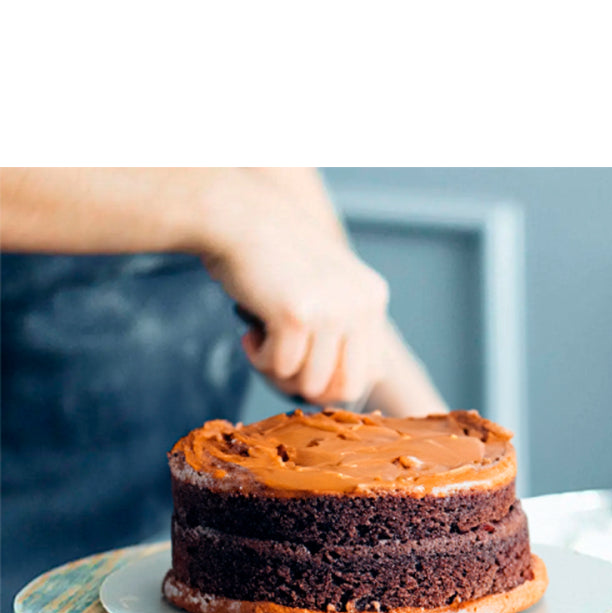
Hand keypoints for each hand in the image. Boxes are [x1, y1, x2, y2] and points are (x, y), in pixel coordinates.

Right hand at [201, 172, 389, 405]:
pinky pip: (281, 369)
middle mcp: (361, 303)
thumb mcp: (324, 286)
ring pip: (311, 385)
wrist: (234, 215)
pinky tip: (250, 334)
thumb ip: (342, 329)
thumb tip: (344, 392)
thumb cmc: (271, 256)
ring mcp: (333, 309)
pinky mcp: (299, 314)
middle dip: (309, 388)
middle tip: (281, 365)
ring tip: (263, 346)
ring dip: (280, 376)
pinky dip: (259, 360)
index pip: (371, 373)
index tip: (304, 362)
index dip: (334, 381)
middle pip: (347, 388)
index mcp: (372, 297)